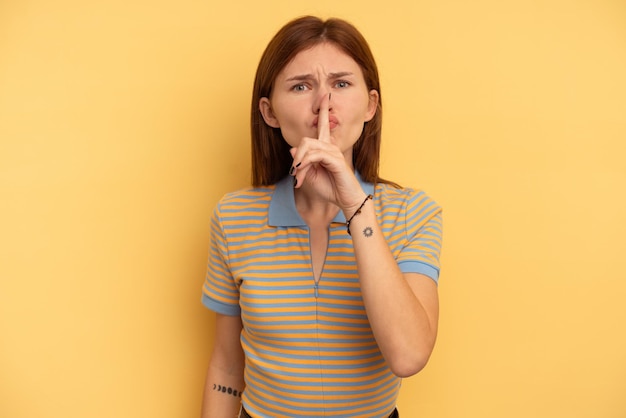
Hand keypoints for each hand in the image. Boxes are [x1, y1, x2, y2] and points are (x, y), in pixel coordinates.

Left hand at [290, 93, 366, 212]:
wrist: (345, 200)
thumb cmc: (330, 188)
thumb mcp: (310, 176)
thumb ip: (301, 162)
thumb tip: (292, 149)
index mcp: (326, 148)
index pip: (324, 125)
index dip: (324, 110)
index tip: (325, 96)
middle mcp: (331, 147)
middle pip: (306, 140)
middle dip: (296, 157)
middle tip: (294, 174)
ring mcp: (334, 152)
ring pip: (308, 147)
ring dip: (299, 163)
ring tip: (298, 178)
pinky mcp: (336, 160)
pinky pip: (315, 156)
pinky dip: (305, 165)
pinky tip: (302, 174)